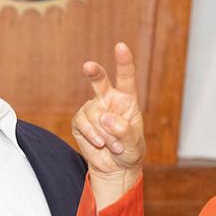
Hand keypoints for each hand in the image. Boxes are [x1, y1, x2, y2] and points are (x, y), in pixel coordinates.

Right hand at [72, 42, 144, 209]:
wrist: (115, 168)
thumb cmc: (130, 152)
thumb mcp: (135, 144)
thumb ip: (124, 130)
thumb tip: (106, 117)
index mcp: (126, 100)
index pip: (125, 77)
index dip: (123, 61)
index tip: (120, 47)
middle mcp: (108, 100)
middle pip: (99, 81)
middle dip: (94, 73)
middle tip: (88, 66)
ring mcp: (93, 110)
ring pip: (94, 114)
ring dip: (104, 133)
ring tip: (113, 146)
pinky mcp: (80, 122)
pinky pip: (83, 124)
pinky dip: (92, 135)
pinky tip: (99, 144)